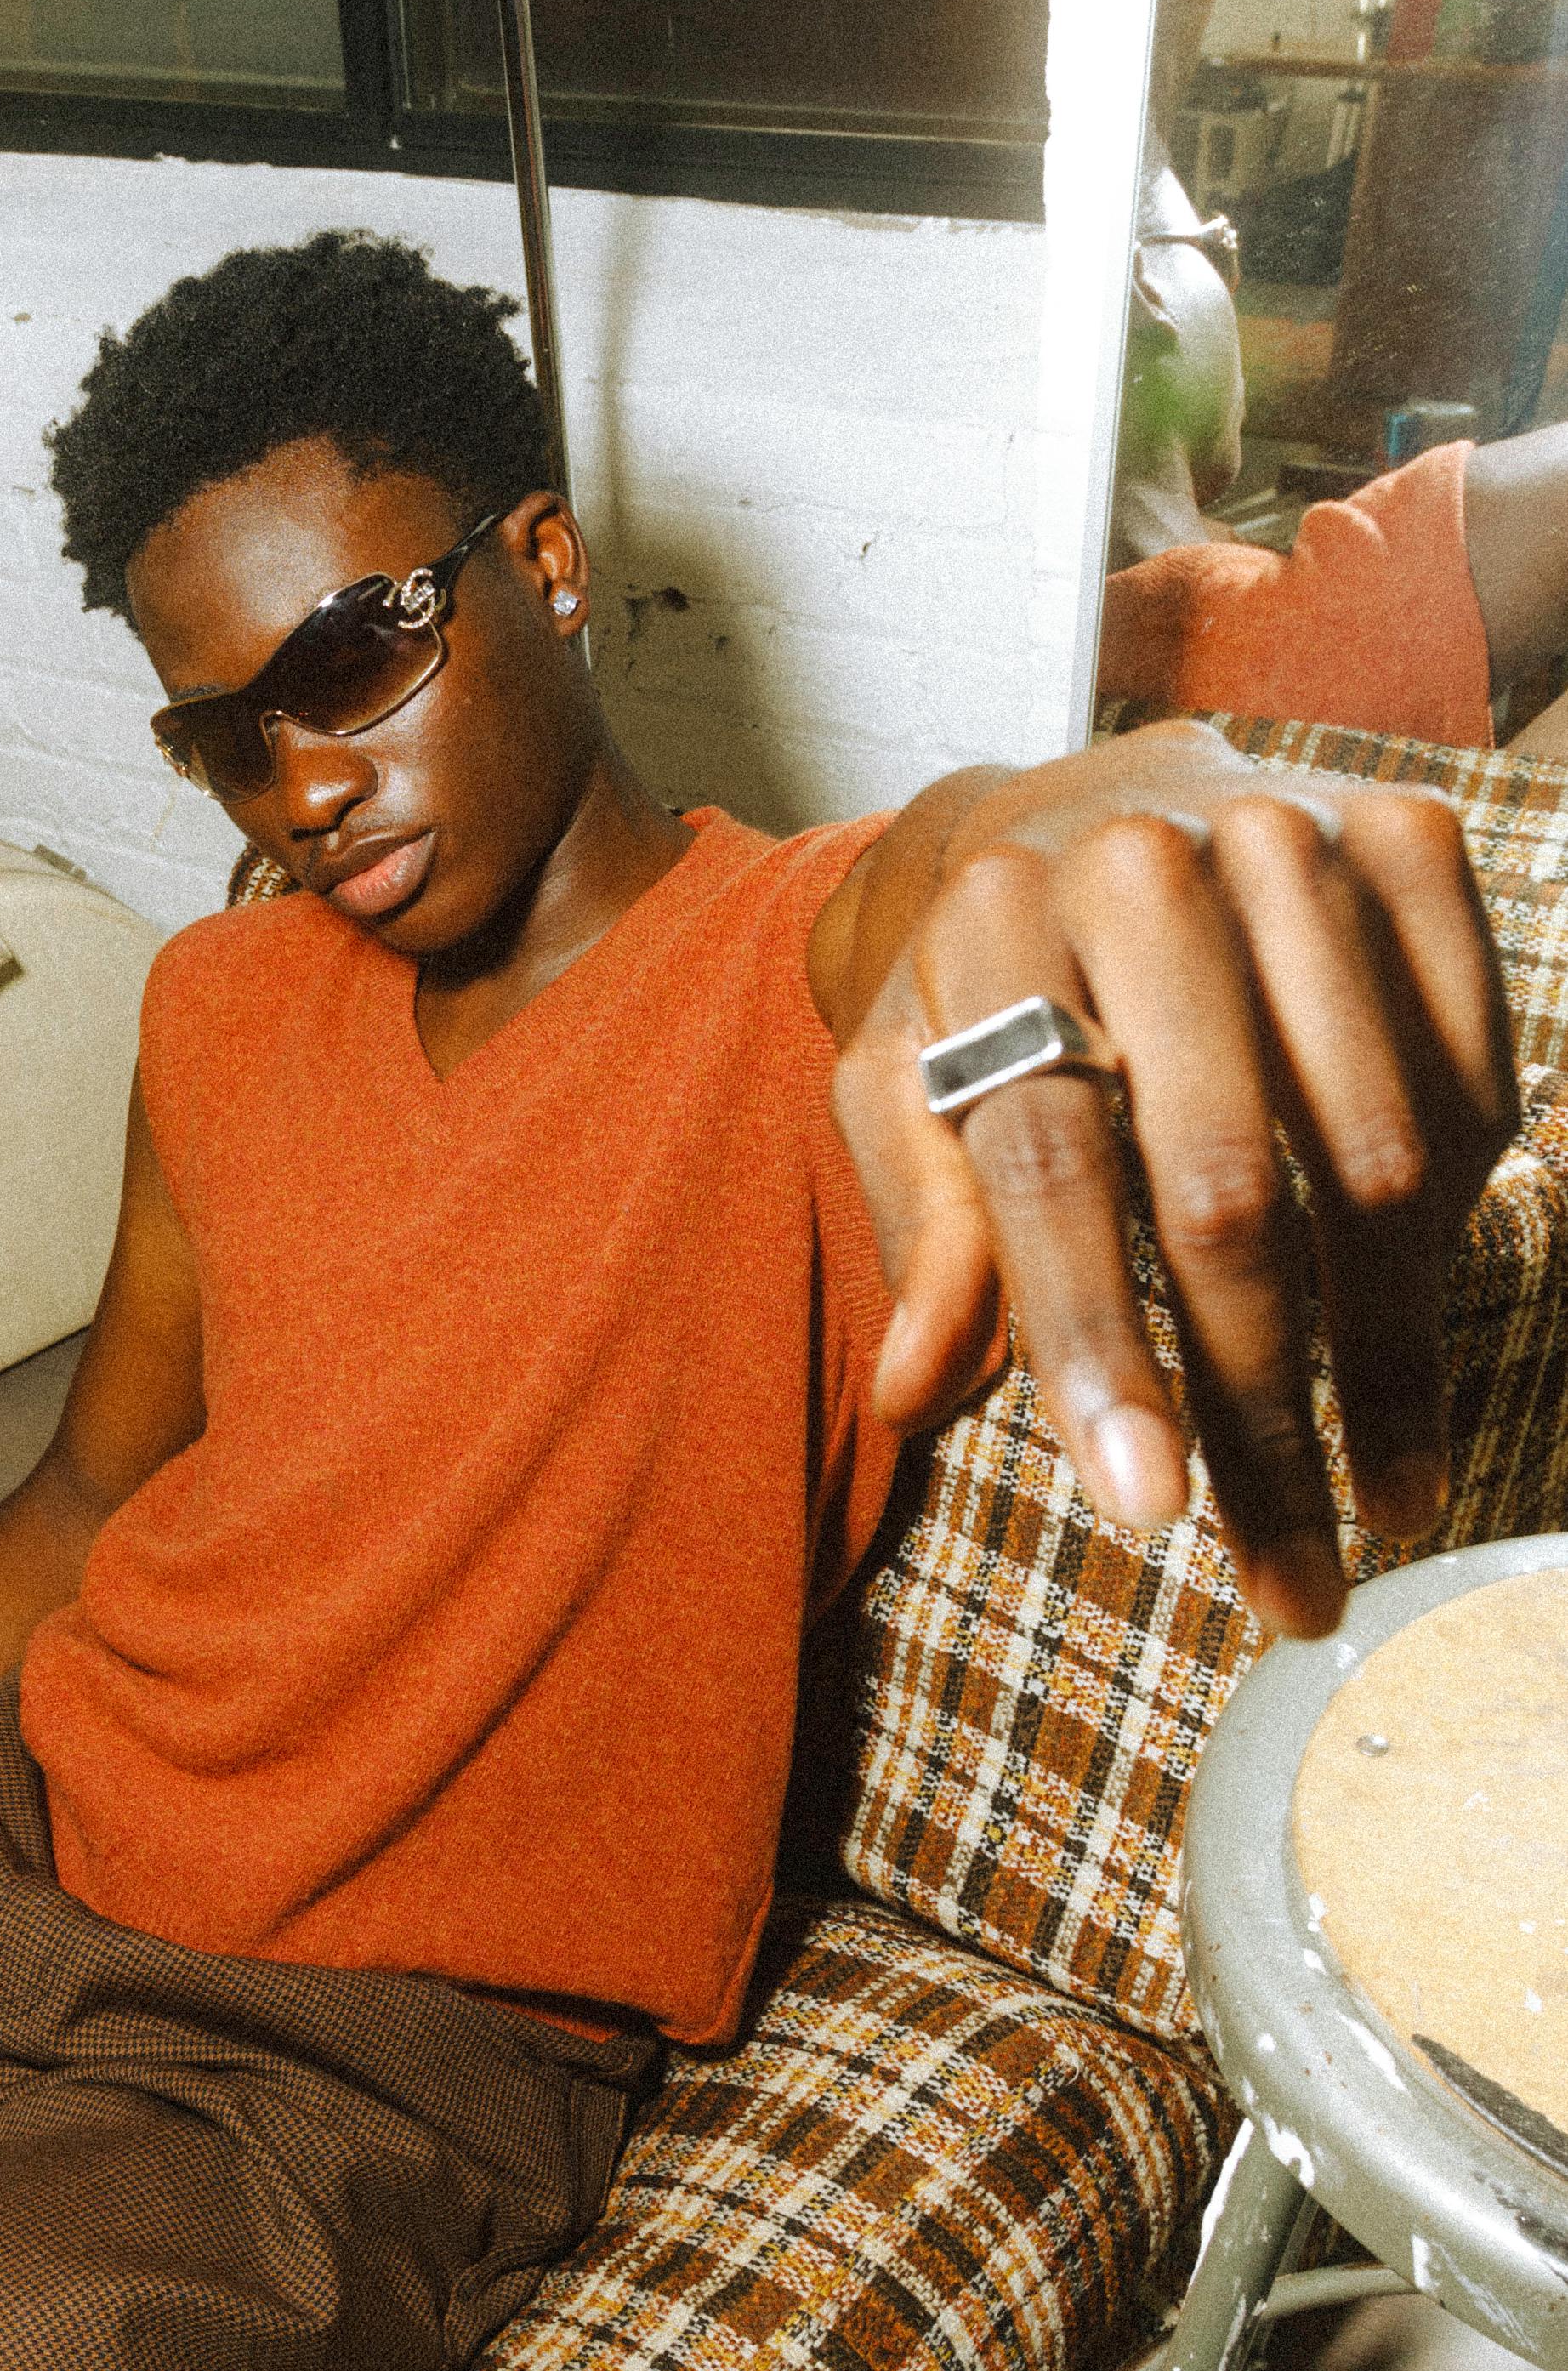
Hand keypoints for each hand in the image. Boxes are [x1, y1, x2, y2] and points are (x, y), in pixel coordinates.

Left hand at [826, 731, 1517, 1635]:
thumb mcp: (899, 1081)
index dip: (1095, 1344)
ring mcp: (1298, 841)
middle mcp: (1147, 865)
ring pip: (1378, 1160)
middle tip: (1288, 1573)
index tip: (1145, 1508)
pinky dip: (1453, 1228)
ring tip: (1378, 1497)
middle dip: (1261, 1409)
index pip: (1048, 1163)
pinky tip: (1407, 1326)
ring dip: (1387, 1362)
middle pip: (1227, 1188)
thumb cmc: (979, 979)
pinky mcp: (1414, 841)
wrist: (1087, 797)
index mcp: (991, 925)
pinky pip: (1472, 1084)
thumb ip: (918, 1226)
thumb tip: (914, 1394)